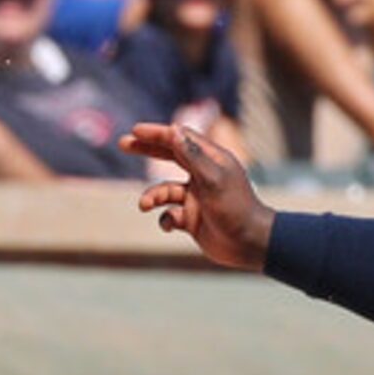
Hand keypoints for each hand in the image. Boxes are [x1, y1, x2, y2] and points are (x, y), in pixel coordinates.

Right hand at [121, 121, 272, 269]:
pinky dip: (164, 219)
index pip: (180, 139)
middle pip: (169, 156)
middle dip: (146, 150)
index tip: (135, 131)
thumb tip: (173, 129)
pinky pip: (168, 215)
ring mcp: (195, 198)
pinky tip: (171, 224)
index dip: (158, 133)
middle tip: (123, 144)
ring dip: (152, 197)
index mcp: (211, 160)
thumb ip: (191, 155)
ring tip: (144, 205)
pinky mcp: (191, 219)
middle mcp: (202, 176)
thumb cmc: (236, 208)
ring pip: (164, 191)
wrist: (250, 244)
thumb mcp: (213, 179)